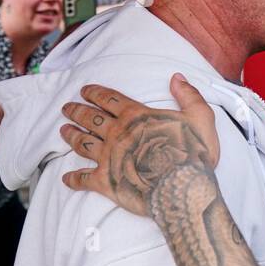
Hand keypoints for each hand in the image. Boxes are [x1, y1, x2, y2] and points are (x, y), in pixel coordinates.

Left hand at [60, 73, 219, 215]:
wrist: (182, 187)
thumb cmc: (193, 153)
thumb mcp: (200, 117)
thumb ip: (188, 95)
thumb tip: (177, 78)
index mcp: (136, 117)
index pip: (109, 99)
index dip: (95, 93)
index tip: (85, 90)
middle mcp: (116, 134)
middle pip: (90, 118)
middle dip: (76, 111)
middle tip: (66, 108)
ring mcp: (108, 157)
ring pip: (82, 143)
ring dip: (71, 135)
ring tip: (64, 131)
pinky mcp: (106, 181)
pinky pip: (83, 179)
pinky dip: (73, 179)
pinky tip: (66, 178)